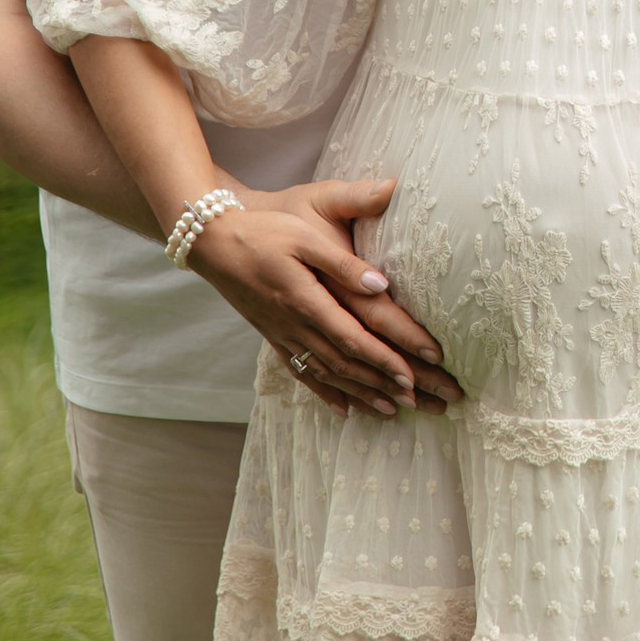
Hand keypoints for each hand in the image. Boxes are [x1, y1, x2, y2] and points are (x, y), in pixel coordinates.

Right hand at [187, 178, 463, 418]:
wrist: (212, 242)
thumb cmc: (264, 230)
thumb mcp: (304, 236)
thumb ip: (343, 262)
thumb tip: (381, 284)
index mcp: (308, 301)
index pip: (357, 337)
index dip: (390, 357)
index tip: (422, 371)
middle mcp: (297, 327)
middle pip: (350, 364)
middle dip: (390, 384)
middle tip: (426, 400)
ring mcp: (284, 336)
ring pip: (330, 374)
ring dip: (364, 394)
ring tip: (396, 410)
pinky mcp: (274, 338)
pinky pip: (304, 373)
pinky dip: (327, 393)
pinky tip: (345, 409)